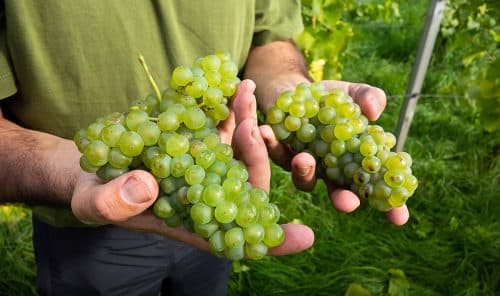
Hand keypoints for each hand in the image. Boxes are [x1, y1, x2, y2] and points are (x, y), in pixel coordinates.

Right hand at [71, 79, 313, 255]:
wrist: (91, 165)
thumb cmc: (94, 195)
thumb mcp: (95, 203)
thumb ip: (115, 203)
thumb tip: (144, 187)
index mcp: (192, 221)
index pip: (237, 236)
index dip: (271, 240)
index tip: (304, 237)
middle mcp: (209, 195)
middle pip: (248, 185)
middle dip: (256, 158)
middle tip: (252, 128)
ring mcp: (207, 166)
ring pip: (240, 152)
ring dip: (248, 123)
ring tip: (245, 91)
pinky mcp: (199, 143)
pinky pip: (223, 129)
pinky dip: (231, 110)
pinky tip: (235, 85)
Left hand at [258, 79, 409, 224]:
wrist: (291, 90)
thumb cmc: (328, 97)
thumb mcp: (351, 93)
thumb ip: (367, 97)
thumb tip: (374, 110)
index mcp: (351, 161)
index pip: (374, 187)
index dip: (388, 205)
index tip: (400, 218)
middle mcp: (327, 169)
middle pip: (337, 193)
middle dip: (342, 200)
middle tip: (348, 203)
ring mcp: (301, 163)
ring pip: (304, 178)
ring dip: (304, 171)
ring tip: (304, 159)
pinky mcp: (276, 151)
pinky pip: (273, 151)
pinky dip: (270, 142)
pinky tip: (266, 130)